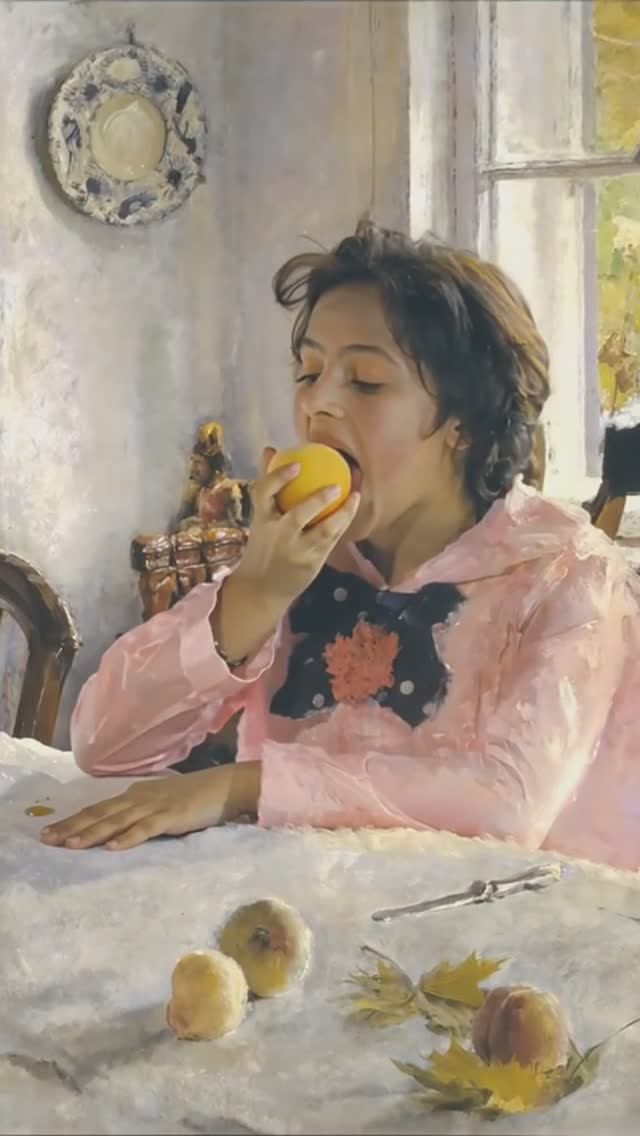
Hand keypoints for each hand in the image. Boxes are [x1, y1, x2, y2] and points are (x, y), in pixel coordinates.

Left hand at [38, 762, 260, 851]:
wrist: (227, 785)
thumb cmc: (197, 796)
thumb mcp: (163, 802)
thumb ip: (142, 813)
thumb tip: (120, 828)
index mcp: (136, 795)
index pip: (98, 809)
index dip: (73, 820)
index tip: (50, 832)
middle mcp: (139, 798)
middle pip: (100, 814)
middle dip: (72, 827)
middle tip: (46, 840)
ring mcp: (155, 806)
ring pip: (116, 821)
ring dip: (92, 833)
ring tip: (70, 845)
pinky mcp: (172, 816)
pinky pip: (146, 828)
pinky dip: (128, 838)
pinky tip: (112, 847)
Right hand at [235, 446, 359, 605]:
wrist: (261, 589)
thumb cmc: (263, 546)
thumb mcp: (260, 518)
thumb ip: (268, 486)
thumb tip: (270, 450)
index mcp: (261, 520)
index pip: (264, 493)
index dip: (278, 477)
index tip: (296, 464)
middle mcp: (278, 535)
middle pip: (298, 515)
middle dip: (318, 500)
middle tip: (336, 484)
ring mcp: (297, 551)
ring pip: (323, 531)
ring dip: (341, 514)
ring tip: (355, 496)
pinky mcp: (312, 563)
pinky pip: (331, 540)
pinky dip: (343, 523)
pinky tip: (353, 507)